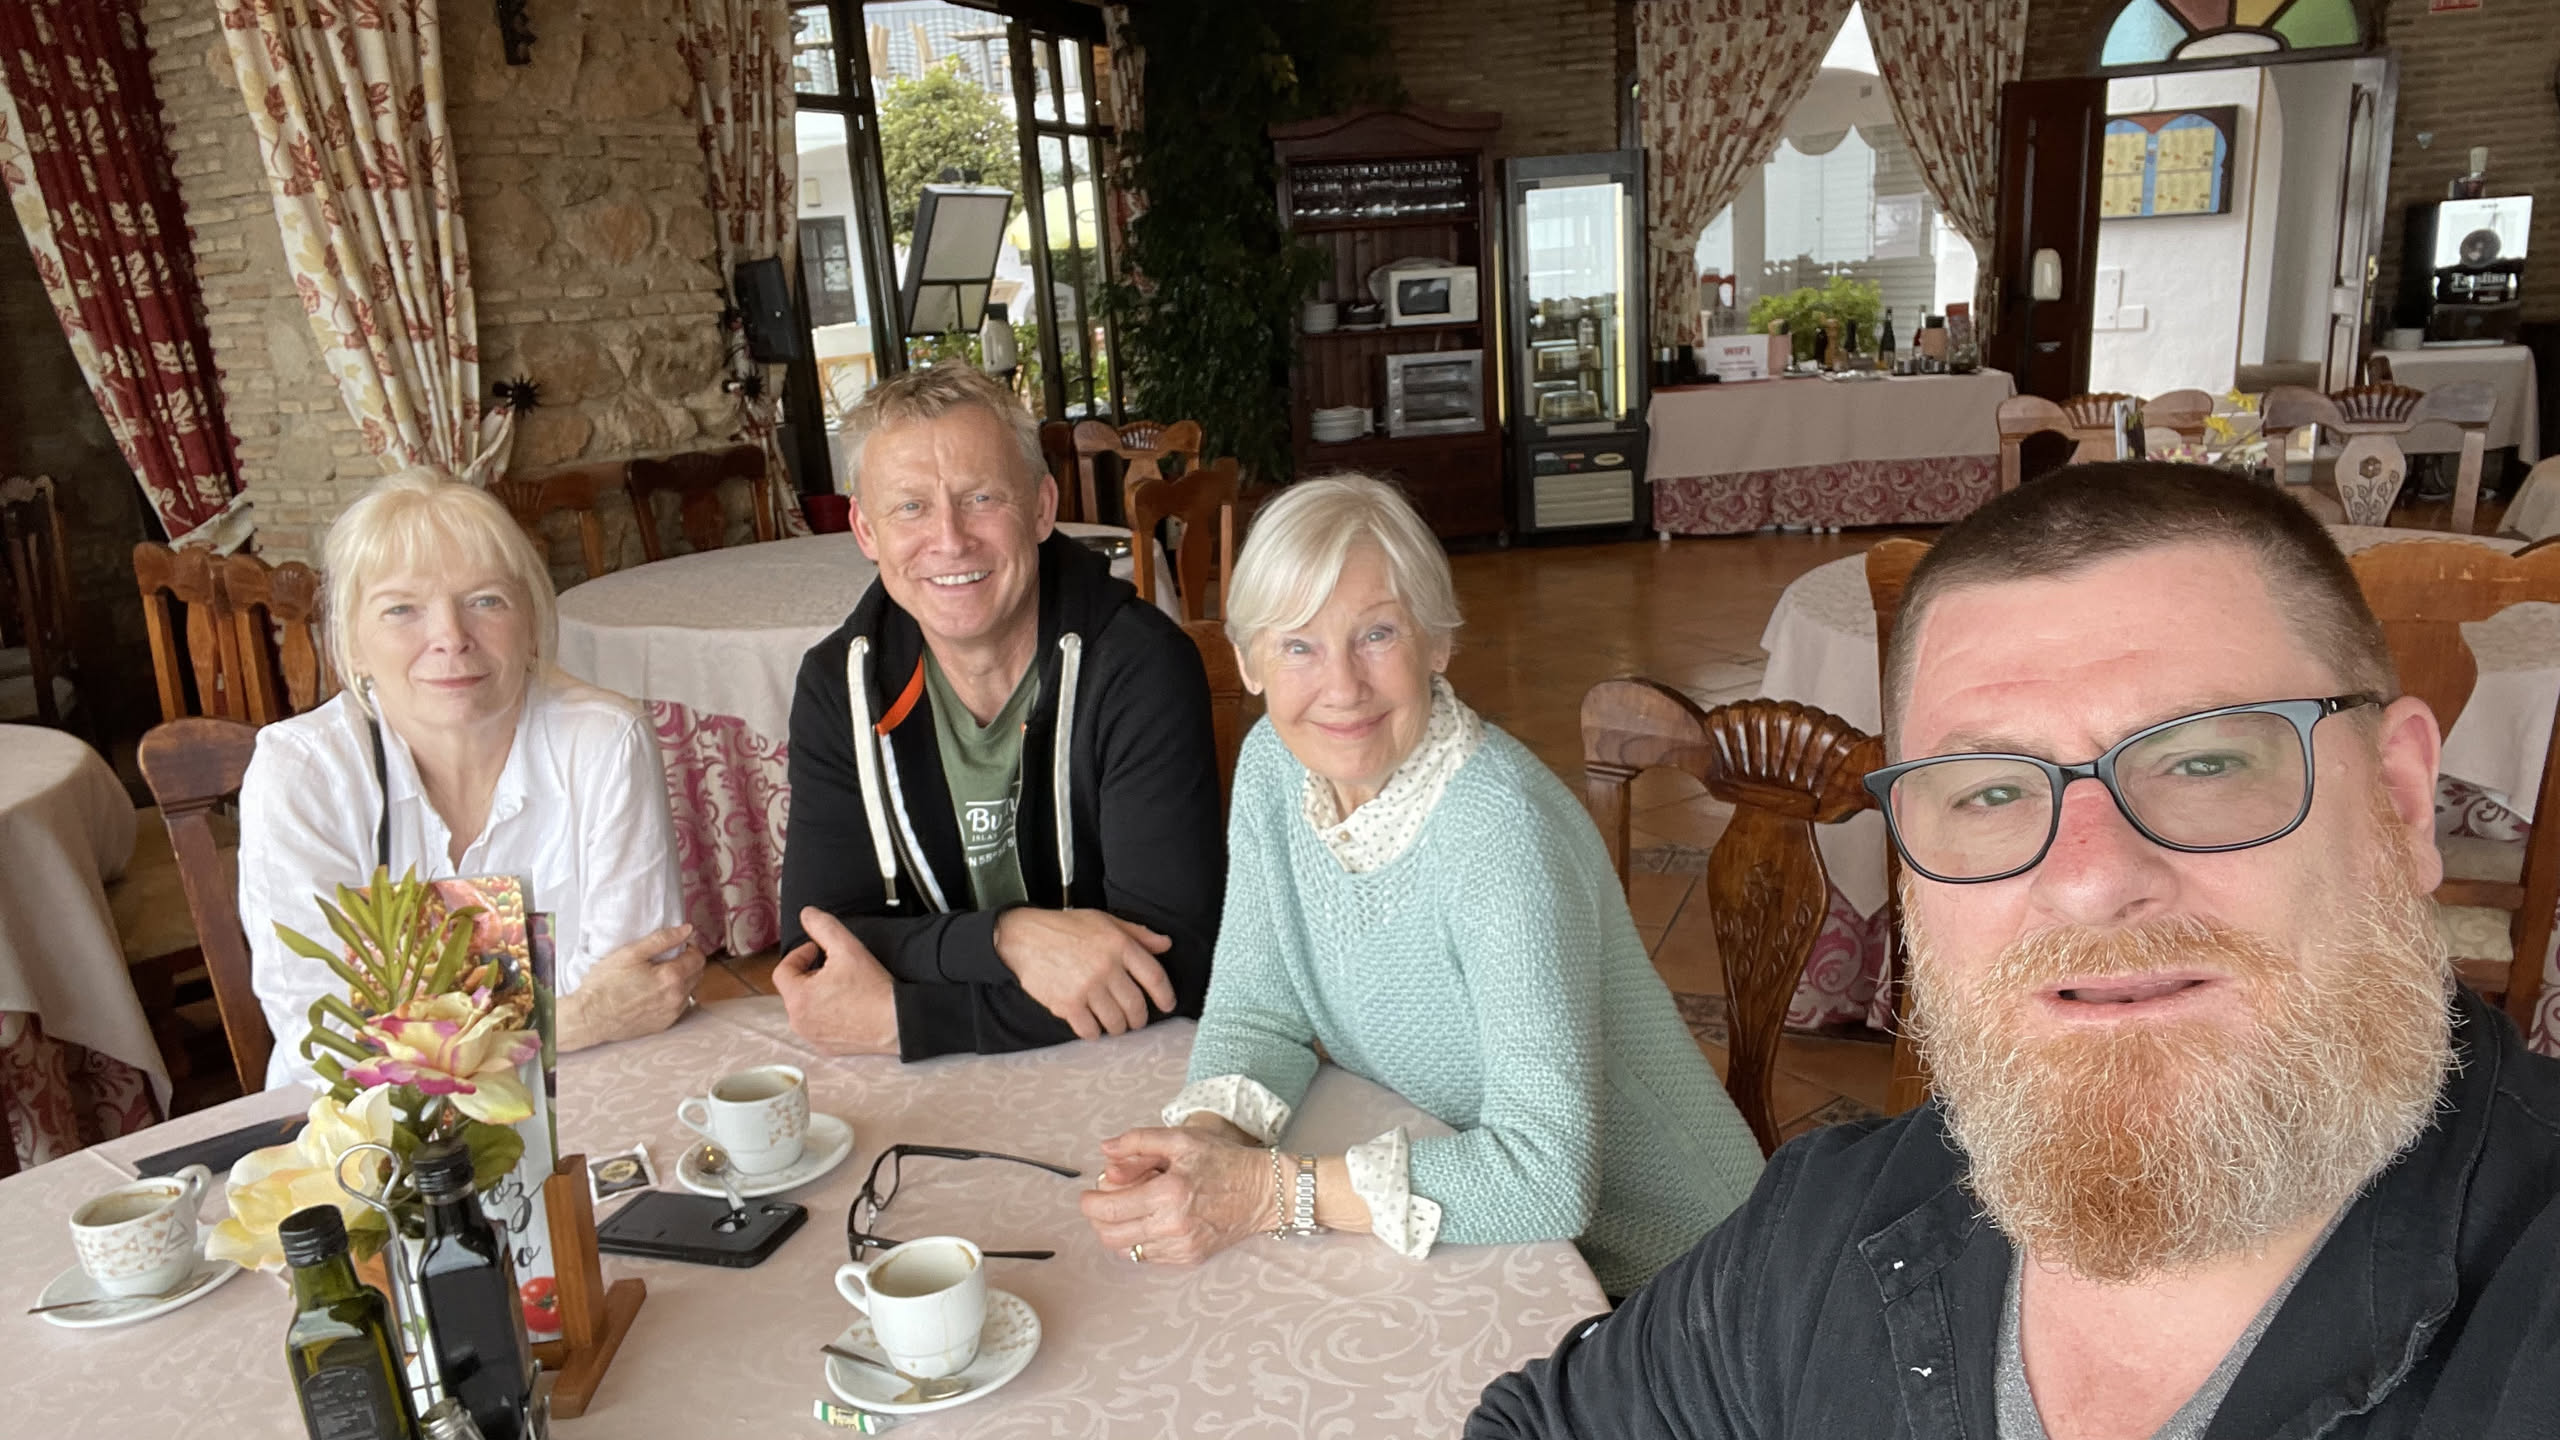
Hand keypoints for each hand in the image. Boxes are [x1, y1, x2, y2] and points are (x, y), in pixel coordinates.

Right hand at [557, 924, 702, 1051]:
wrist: (590, 1017)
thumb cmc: (605, 984)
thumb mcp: (630, 953)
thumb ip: (662, 939)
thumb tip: (687, 930)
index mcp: (671, 977)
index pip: (698, 958)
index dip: (690, 947)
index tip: (678, 945)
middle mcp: (676, 998)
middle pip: (697, 974)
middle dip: (688, 963)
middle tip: (668, 958)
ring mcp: (671, 1014)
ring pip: (690, 991)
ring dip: (683, 980)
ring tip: (660, 975)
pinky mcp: (663, 1025)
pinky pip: (679, 1006)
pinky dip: (673, 996)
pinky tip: (656, 992)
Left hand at [773, 907, 899, 1055]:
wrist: (896, 1022)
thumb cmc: (872, 989)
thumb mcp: (846, 947)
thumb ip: (822, 926)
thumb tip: (807, 914)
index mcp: (797, 997)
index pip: (783, 970)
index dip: (800, 954)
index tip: (817, 951)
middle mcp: (799, 1021)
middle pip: (794, 989)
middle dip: (810, 974)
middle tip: (834, 967)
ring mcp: (812, 1037)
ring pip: (806, 1007)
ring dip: (818, 993)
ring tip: (842, 986)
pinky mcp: (826, 1047)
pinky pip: (818, 1025)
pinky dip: (827, 1013)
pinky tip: (848, 1005)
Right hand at [993, 908, 1174, 1039]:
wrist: (1024, 937)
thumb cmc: (1065, 928)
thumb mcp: (1104, 921)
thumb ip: (1138, 934)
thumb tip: (1165, 944)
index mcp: (1120, 945)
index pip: (1155, 976)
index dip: (1165, 995)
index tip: (1168, 1005)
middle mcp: (1107, 967)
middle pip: (1136, 1005)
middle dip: (1139, 1018)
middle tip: (1136, 1020)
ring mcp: (1087, 988)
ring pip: (1116, 1021)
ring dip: (1118, 1027)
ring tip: (1115, 1024)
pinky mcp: (1067, 1005)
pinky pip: (1090, 1030)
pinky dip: (1094, 1032)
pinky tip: (1092, 1026)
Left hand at [1078, 1126, 1270, 1264]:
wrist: (1265, 1192)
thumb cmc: (1224, 1161)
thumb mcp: (1182, 1139)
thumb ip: (1138, 1141)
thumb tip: (1106, 1149)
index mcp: (1168, 1194)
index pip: (1111, 1209)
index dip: (1090, 1203)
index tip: (1088, 1195)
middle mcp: (1173, 1226)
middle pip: (1112, 1235)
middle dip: (1098, 1219)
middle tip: (1102, 1203)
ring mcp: (1182, 1247)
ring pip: (1127, 1249)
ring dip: (1117, 1231)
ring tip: (1127, 1210)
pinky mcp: (1189, 1258)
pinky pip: (1149, 1255)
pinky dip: (1139, 1240)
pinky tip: (1149, 1221)